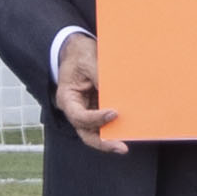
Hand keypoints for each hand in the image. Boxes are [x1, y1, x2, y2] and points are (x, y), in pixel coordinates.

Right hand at [49, 28, 124, 153]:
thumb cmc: (80, 54)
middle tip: (121, 147)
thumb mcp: (89, 61)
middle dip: (103, 142)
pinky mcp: (97, 109)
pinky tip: (130, 128)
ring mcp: (86, 110)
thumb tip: (117, 93)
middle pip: (86, 133)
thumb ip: (100, 77)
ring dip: (111, 138)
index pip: (79, 116)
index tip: (114, 113)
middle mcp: (75, 109)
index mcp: (67, 98)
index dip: (95, 119)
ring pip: (96, 132)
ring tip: (128, 142)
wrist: (77, 48)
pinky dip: (116, 127)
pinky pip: (105, 123)